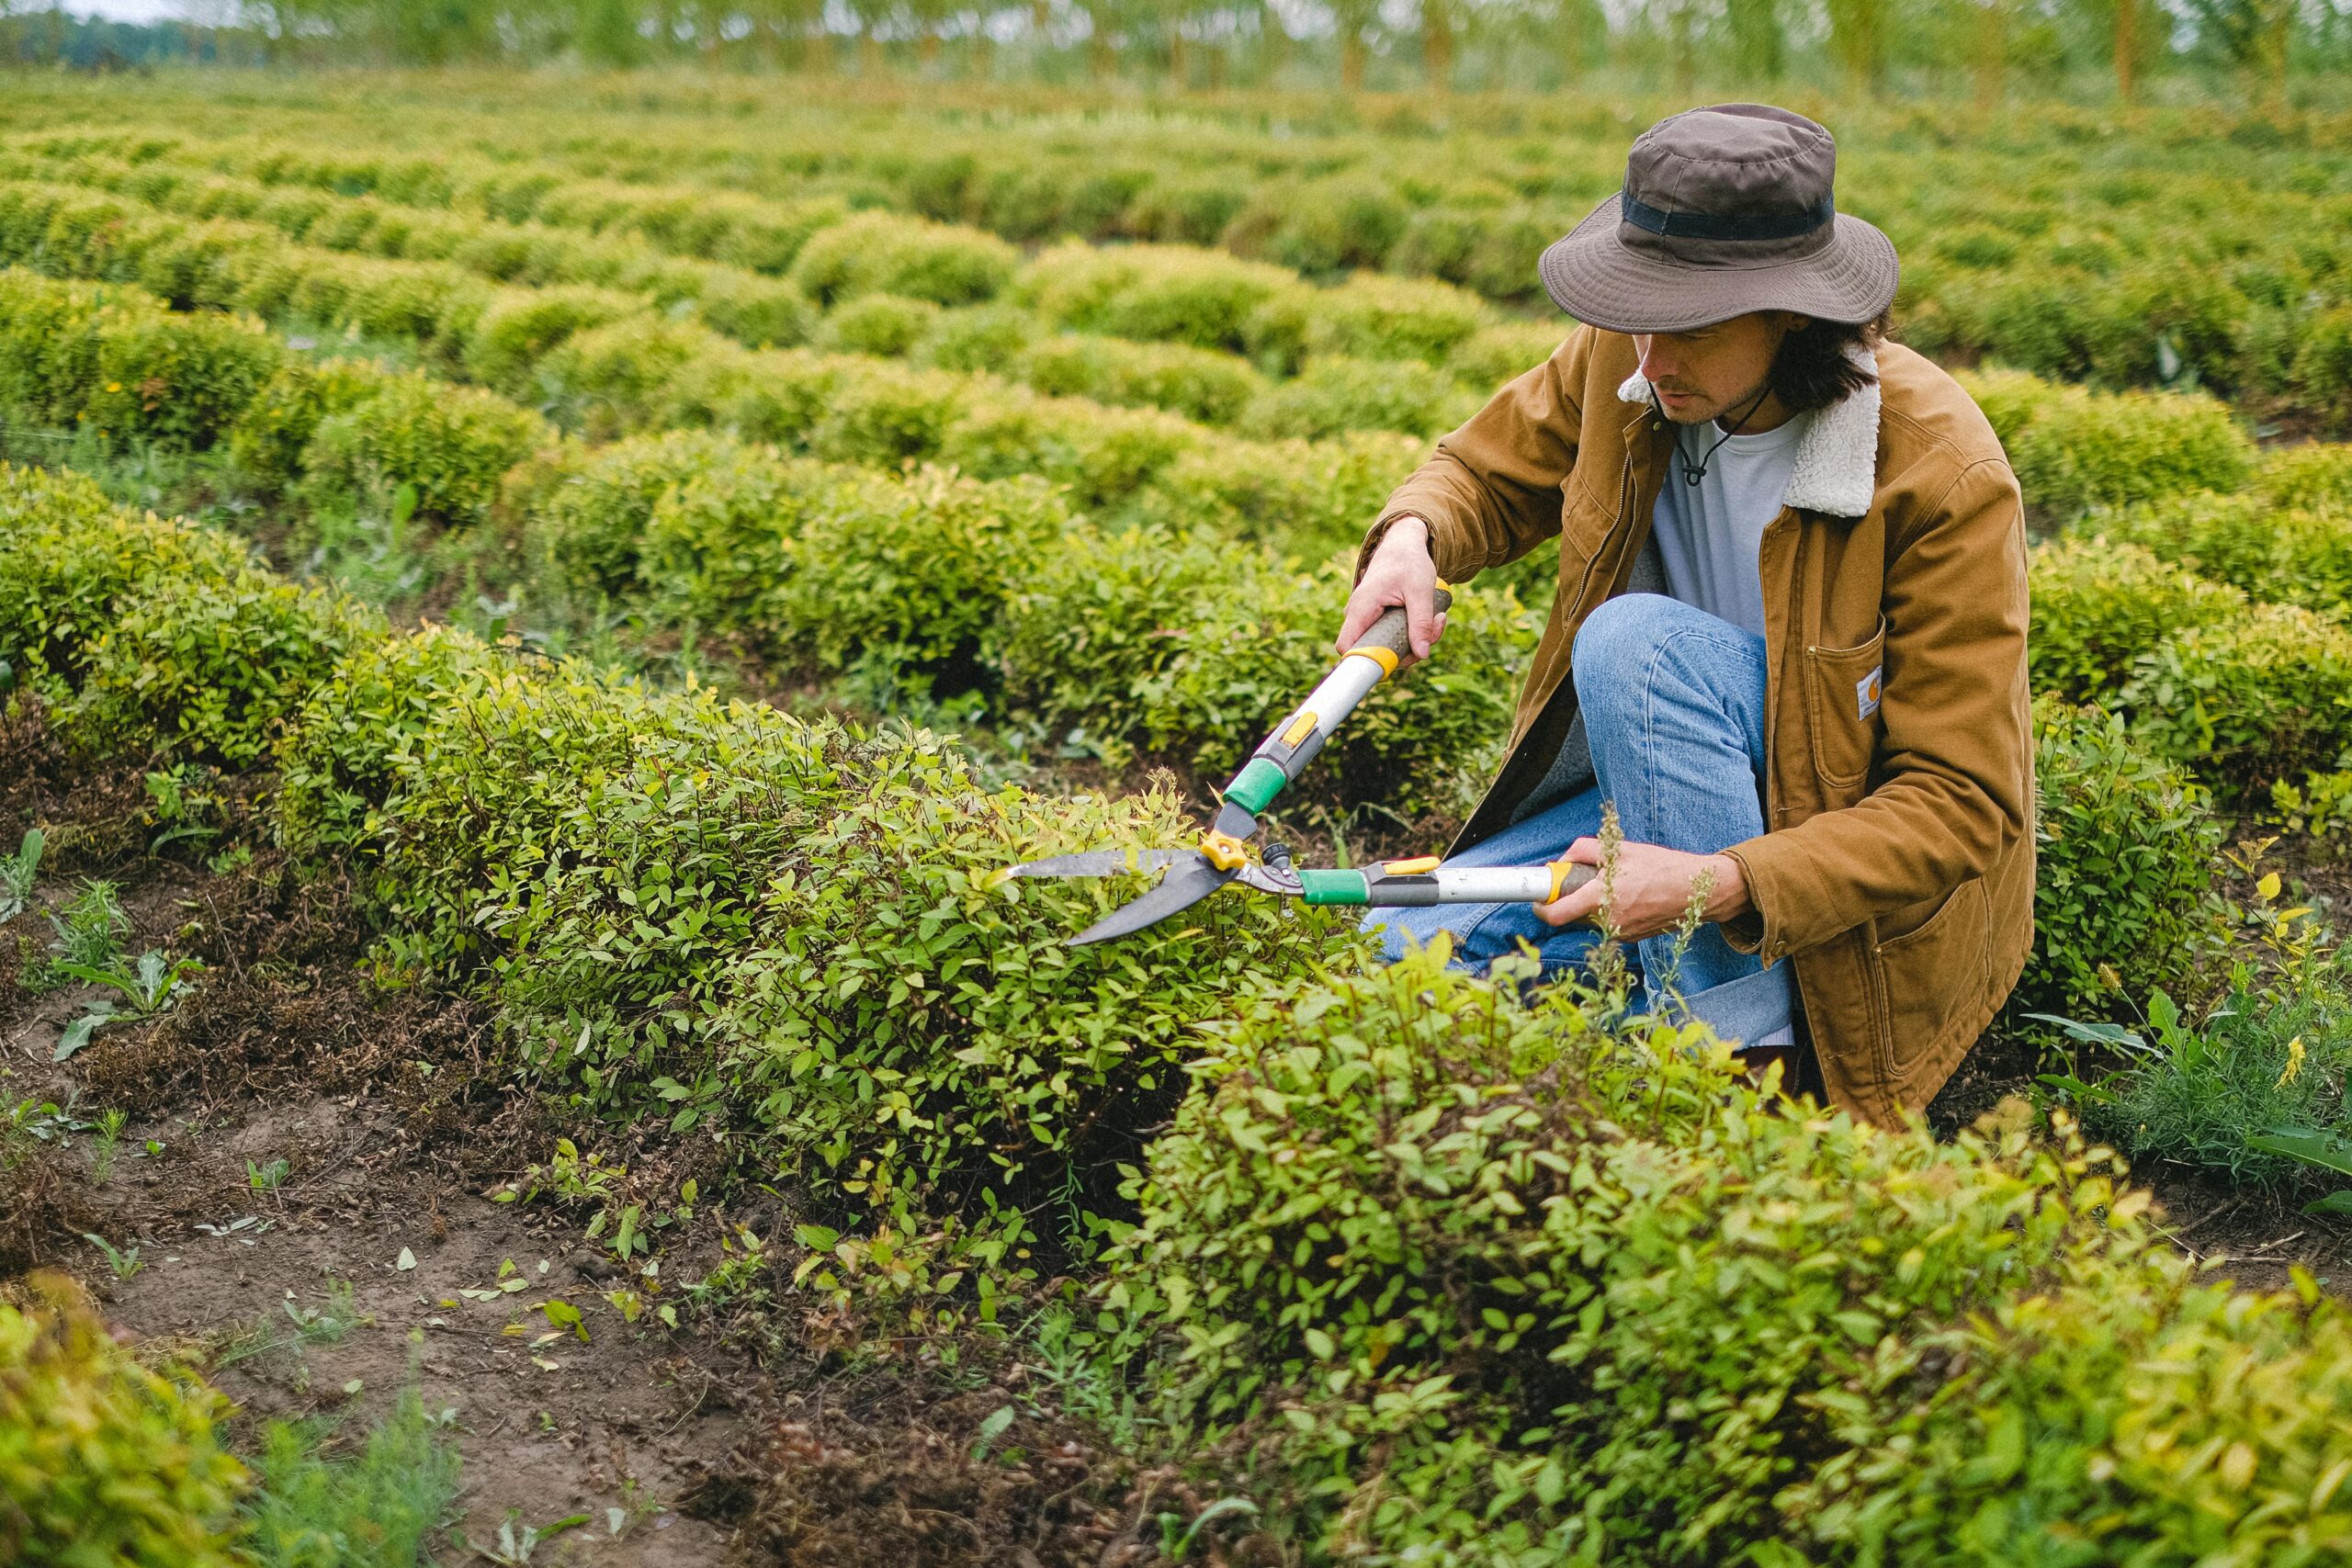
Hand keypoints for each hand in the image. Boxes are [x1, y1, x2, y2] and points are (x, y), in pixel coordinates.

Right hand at [1335, 515, 1444, 667]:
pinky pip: (1392, 635)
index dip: (1364, 660)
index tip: (1396, 661)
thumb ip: (1421, 623)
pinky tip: (1431, 618)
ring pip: (1386, 644)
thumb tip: (1422, 654)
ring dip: (1414, 640)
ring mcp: (1367, 617)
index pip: (1347, 646)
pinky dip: (1412, 632)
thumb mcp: (1420, 591)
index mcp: (1362, 607)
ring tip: (1437, 618)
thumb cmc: (1408, 562)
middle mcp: (1359, 615)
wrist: (1403, 544)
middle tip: (1433, 632)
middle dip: (1406, 650)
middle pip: (1374, 650)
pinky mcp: (1377, 618)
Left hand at [1534, 838, 1749, 939]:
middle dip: (1569, 899)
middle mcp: (1607, 922)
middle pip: (1570, 917)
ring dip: (1590, 904)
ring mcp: (1619, 934)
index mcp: (1601, 899)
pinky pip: (1607, 924)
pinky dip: (1608, 911)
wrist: (1699, 892)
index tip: (1538, 898)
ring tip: (1615, 885)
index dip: (1540, 907)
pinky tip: (1629, 897)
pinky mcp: (1630, 939)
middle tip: (1579, 881)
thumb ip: (1583, 850)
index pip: (1556, 915)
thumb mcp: (1620, 848)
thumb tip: (1561, 862)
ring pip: (1589, 920)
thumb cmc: (1660, 866)